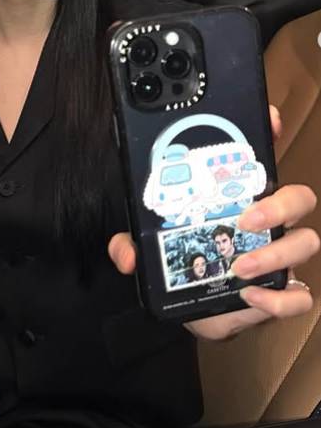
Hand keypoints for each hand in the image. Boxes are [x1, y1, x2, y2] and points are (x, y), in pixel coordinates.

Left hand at [108, 106, 319, 339]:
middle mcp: (267, 223)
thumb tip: (126, 253)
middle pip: (299, 198)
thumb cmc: (184, 263)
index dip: (269, 133)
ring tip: (241, 266)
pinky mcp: (281, 293)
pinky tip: (251, 296)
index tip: (267, 119)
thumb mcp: (152, 248)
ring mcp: (279, 256)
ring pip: (307, 242)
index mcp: (239, 198)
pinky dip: (279, 299)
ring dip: (277, 254)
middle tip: (246, 218)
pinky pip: (300, 297)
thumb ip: (134, 246)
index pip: (262, 158)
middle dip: (279, 205)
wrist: (195, 308)